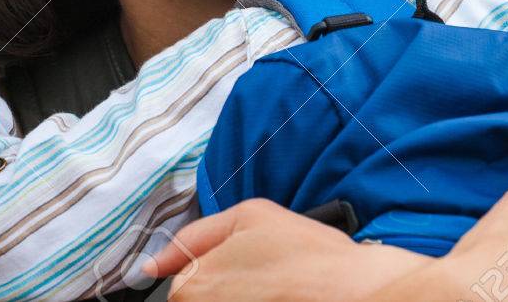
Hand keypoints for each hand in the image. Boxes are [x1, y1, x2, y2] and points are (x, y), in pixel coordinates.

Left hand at [147, 198, 427, 301]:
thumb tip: (151, 265)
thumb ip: (194, 235)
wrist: (356, 294)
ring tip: (277, 292)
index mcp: (193, 287)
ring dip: (238, 297)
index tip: (244, 273)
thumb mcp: (250, 215)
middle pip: (197, 300)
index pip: (181, 286)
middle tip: (265, 281)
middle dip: (225, 289)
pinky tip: (281, 299)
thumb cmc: (309, 254)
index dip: (212, 271)